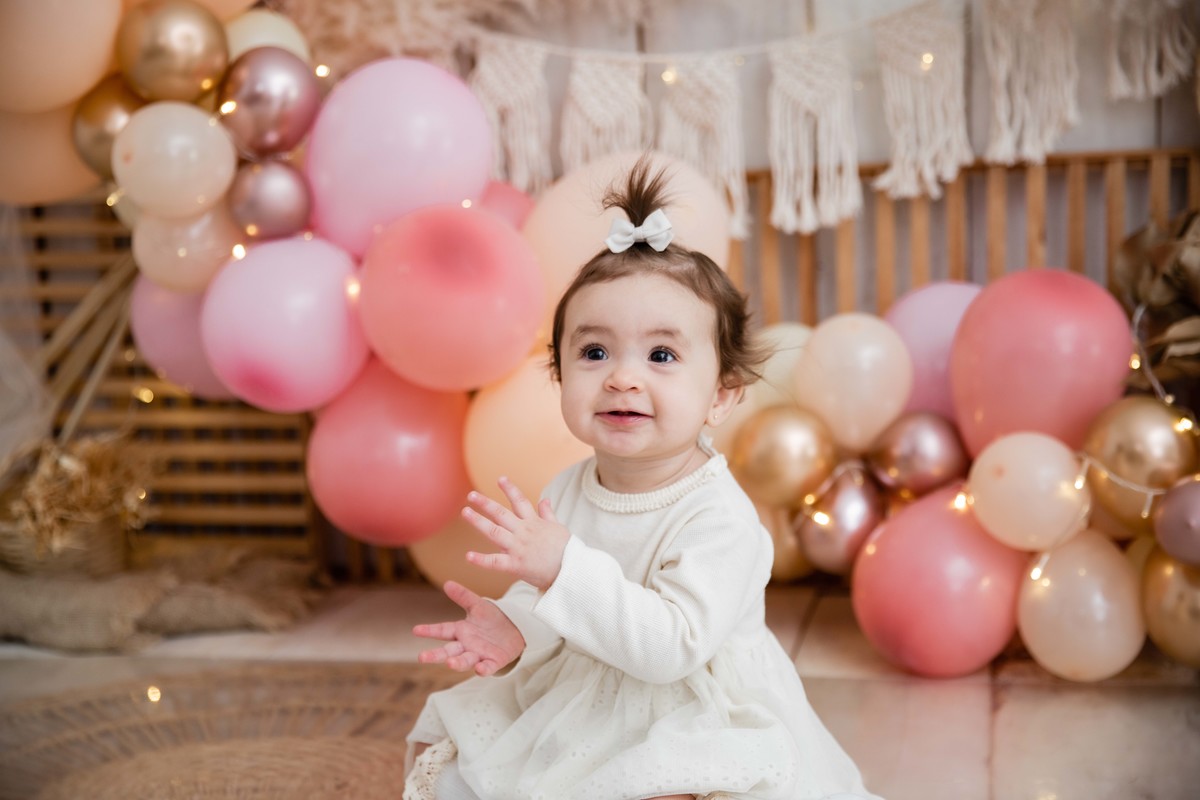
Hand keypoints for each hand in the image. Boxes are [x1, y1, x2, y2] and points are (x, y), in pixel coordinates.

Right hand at [413, 580, 524, 675]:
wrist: (516, 628)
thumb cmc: (492, 618)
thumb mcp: (478, 605)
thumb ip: (463, 596)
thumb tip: (447, 583)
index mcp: (461, 631)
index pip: (442, 631)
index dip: (429, 631)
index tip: (415, 630)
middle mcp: (466, 645)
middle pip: (448, 651)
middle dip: (435, 655)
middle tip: (421, 657)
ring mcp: (479, 654)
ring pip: (465, 661)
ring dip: (457, 663)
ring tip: (449, 663)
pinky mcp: (494, 661)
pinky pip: (487, 667)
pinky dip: (483, 669)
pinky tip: (479, 669)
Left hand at [463, 476, 569, 590]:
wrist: (572, 569)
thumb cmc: (567, 550)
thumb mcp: (559, 527)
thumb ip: (548, 514)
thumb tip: (545, 499)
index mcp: (534, 523)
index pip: (520, 501)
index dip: (510, 489)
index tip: (500, 478)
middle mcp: (524, 532)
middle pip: (501, 514)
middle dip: (485, 503)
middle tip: (471, 495)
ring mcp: (518, 547)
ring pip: (494, 531)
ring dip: (478, 521)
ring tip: (465, 512)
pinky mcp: (516, 564)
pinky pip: (495, 562)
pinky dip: (481, 560)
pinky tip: (468, 555)